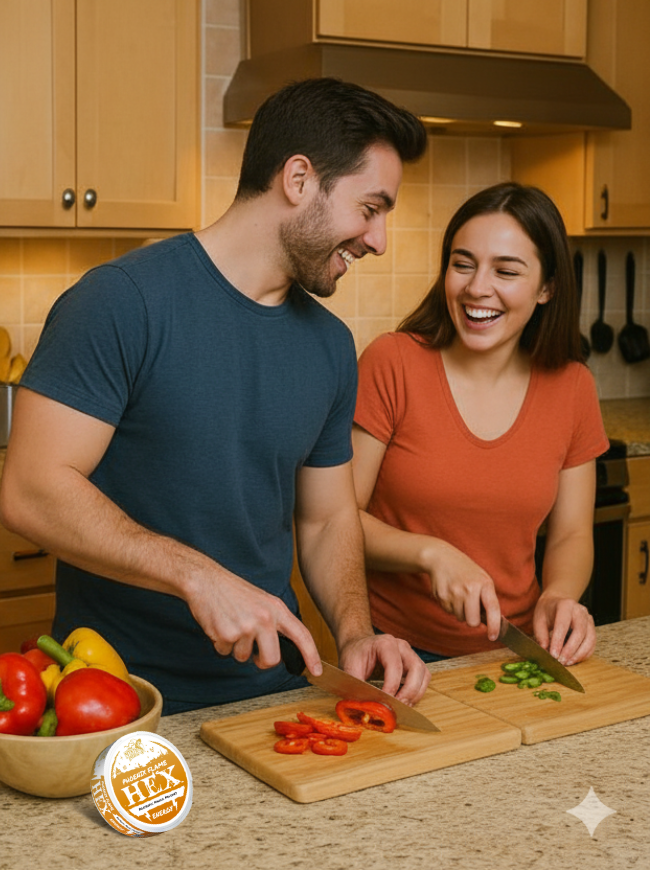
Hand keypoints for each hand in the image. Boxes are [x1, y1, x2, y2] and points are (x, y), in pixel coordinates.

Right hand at [184, 566, 322, 675]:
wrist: (206, 580)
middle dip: (262, 662)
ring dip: (235, 648)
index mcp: (276, 609)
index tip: (317, 670)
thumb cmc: (233, 591)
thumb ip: (273, 622)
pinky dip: (220, 644)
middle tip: (255, 657)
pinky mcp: (227, 634)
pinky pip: (225, 652)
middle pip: (271, 659)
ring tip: (230, 624)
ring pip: (243, 657)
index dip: (311, 655)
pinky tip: (219, 624)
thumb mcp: (262, 601)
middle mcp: (264, 618)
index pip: (301, 634)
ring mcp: (246, 627)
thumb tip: (278, 648)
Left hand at [337, 633, 430, 705]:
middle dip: (409, 692)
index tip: (384, 704)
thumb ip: (358, 688)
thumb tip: (367, 709)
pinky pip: (423, 679)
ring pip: (424, 675)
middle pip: (416, 668)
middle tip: (397, 707)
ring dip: (415, 694)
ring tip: (401, 707)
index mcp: (385, 643)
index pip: (395, 666)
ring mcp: (410, 654)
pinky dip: (417, 693)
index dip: (391, 688)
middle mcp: (401, 647)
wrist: (357, 646)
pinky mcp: (413, 664)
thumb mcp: (349, 668)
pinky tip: (404, 701)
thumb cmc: (354, 655)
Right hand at [424, 540, 501, 641]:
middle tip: (470, 607)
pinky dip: (451, 606)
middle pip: (472, 621)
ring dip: (460, 611)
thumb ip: (487, 598)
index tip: (493, 636)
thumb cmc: (465, 570)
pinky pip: (449, 612)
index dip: (494, 625)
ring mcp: (454, 593)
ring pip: (460, 618)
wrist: (441, 558)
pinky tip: (450, 593)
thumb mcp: (482, 579)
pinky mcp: (442, 596)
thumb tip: (490, 622)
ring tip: (459, 595)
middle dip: (472, 619)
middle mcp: (469, 588)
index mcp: (484, 583)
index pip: (492, 608)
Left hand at [533, 593, 595, 664]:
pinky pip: (592, 643)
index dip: (558, 641)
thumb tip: (545, 651)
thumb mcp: (539, 620)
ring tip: (567, 662)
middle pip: (580, 632)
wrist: (557, 601)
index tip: (553, 655)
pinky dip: (585, 654)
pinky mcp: (592, 627)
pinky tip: (574, 659)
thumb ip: (541, 635)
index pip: (563, 624)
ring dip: (579, 654)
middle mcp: (580, 610)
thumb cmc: (547, 611)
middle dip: (570, 650)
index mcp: (565, 605)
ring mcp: (588, 618)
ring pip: (590, 639)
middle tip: (561, 661)